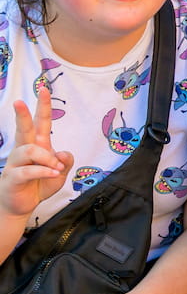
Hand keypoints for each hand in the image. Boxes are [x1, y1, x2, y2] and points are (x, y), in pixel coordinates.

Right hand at [1, 83, 73, 218]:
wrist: (22, 205)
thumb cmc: (40, 185)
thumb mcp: (59, 173)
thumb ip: (65, 162)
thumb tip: (64, 153)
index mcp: (38, 145)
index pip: (40, 122)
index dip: (42, 106)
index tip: (43, 88)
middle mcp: (24, 150)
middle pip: (23, 129)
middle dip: (22, 115)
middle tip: (19, 101)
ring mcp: (16, 163)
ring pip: (29, 150)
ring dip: (47, 158)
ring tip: (56, 168)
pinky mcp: (12, 177)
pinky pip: (28, 170)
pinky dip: (43, 171)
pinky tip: (52, 173)